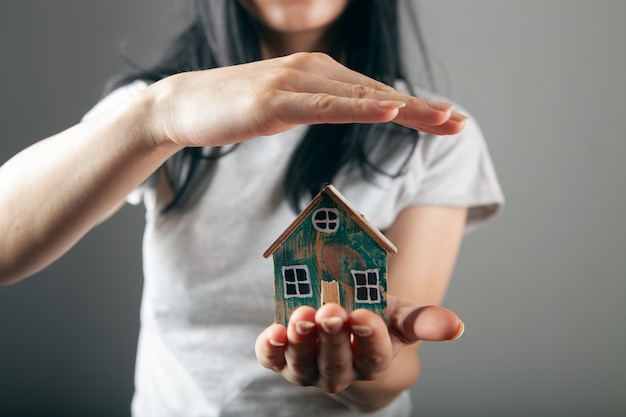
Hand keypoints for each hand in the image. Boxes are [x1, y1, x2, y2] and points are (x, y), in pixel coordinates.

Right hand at [146, 52, 466, 148]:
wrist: (184, 106)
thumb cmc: (233, 109)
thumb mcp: (285, 108)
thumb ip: (315, 106)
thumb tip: (341, 110)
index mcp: (317, 74)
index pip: (374, 93)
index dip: (412, 108)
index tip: (445, 121)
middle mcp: (312, 70)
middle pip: (377, 93)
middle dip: (421, 110)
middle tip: (459, 123)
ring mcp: (295, 83)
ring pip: (360, 97)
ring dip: (405, 109)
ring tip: (443, 119)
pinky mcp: (276, 101)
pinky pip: (326, 106)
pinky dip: (360, 108)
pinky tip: (388, 110)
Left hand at [255, 296, 463, 393]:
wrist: (345, 322)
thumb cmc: (375, 316)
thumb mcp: (399, 314)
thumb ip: (422, 320)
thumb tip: (456, 326)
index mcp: (372, 360)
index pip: (374, 355)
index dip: (369, 337)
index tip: (364, 316)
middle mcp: (341, 371)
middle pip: (336, 363)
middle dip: (332, 339)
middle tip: (330, 312)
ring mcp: (309, 369)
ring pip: (303, 365)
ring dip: (301, 343)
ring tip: (301, 317)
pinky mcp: (283, 359)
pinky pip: (273, 361)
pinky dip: (270, 350)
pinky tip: (272, 333)